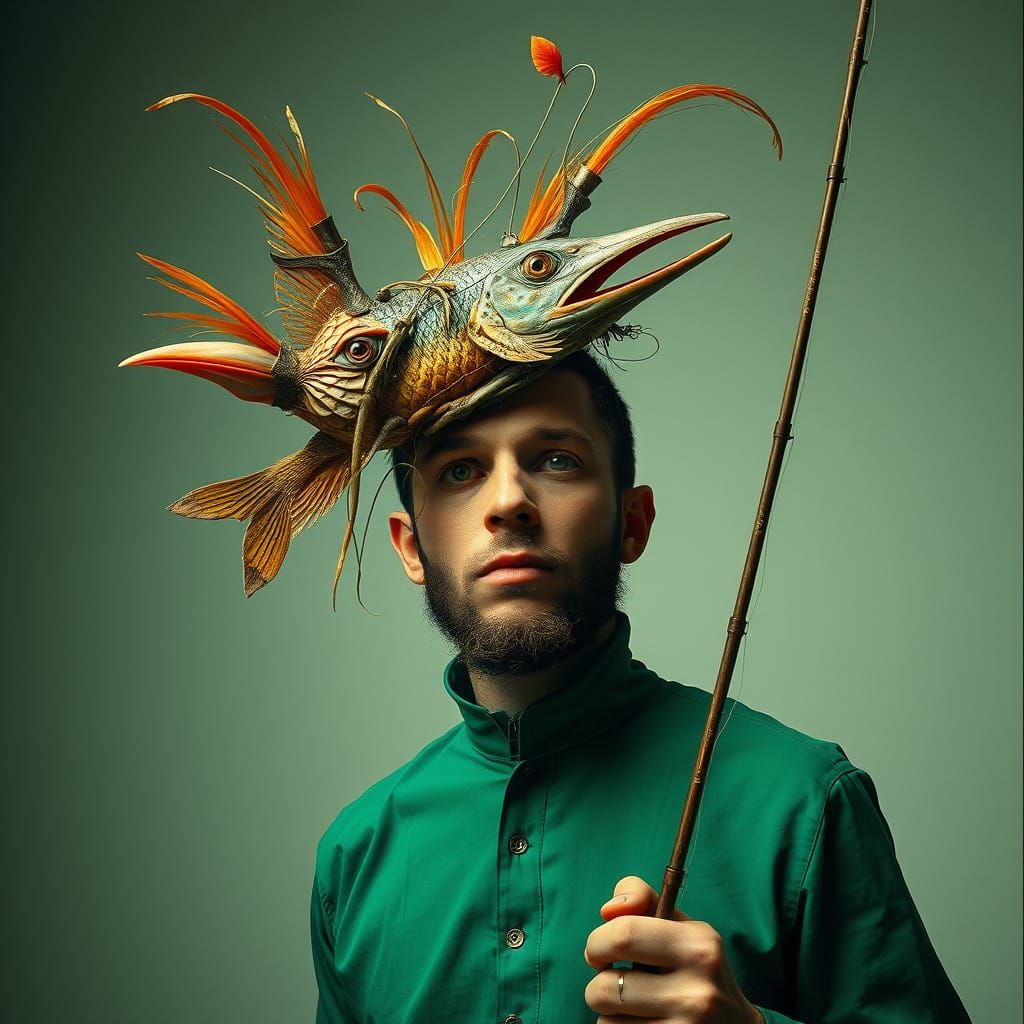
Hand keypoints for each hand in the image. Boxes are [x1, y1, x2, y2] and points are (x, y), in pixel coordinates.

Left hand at [583, 875, 763, 1022]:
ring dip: (609, 1012)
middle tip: (608, 979)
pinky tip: (642, 1023)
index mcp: (698, 946)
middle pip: (606, 986)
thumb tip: (607, 910)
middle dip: (596, 982)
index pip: (624, 933)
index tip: (599, 951)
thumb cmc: (695, 967)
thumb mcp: (680, 926)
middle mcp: (697, 991)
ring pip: (607, 1020)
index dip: (597, 942)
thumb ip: (642, 900)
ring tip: (633, 1005)